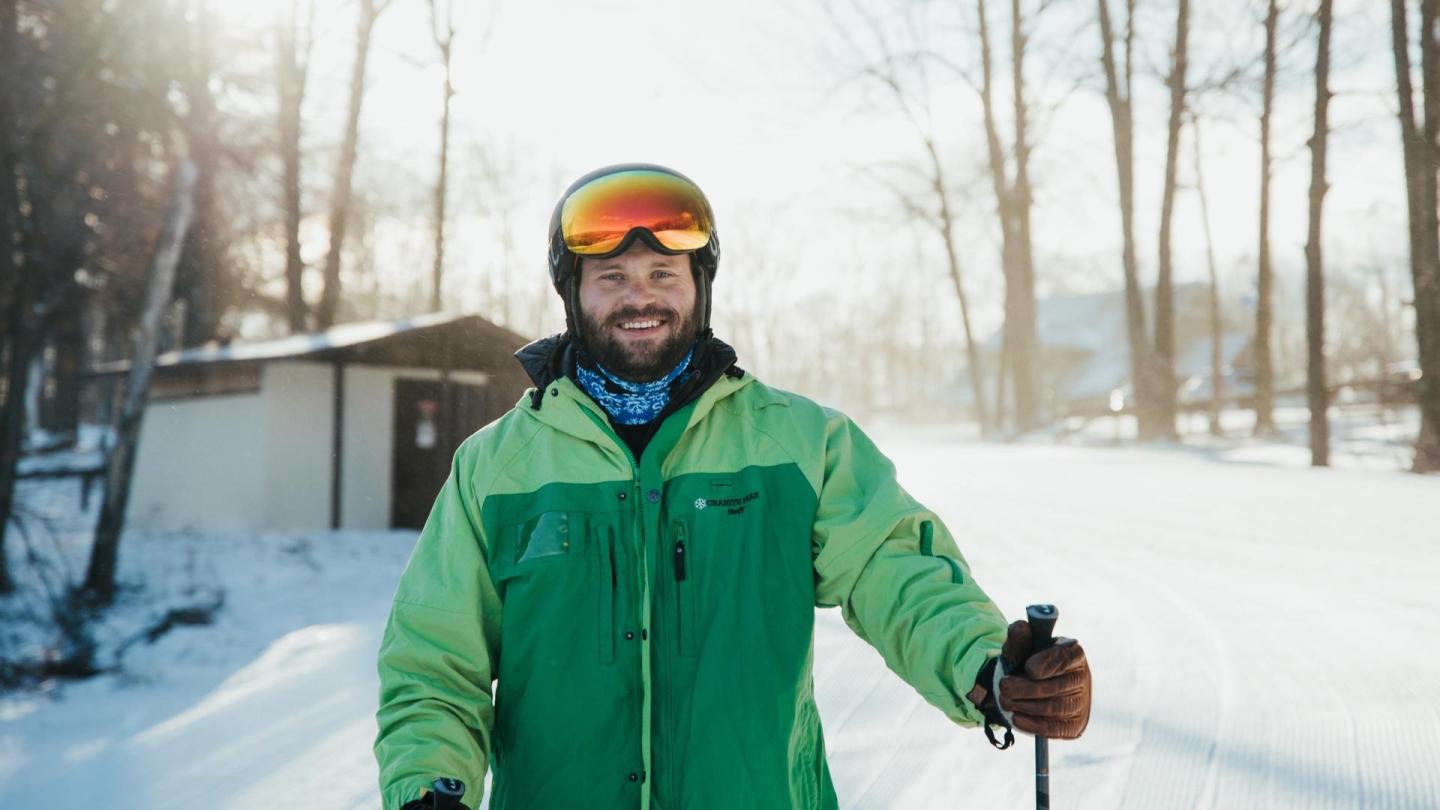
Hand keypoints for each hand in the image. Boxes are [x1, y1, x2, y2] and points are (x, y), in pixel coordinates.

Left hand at [997, 619, 1090, 739]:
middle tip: (1004, 687)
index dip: (1049, 663)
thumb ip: (1019, 637)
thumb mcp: (1019, 648)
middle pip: (1058, 686)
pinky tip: (1016, 718)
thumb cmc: (1025, 661)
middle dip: (1027, 688)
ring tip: (1004, 701)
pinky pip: (1056, 728)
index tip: (1029, 668)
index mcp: (1073, 652)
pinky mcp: (1075, 724)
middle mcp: (1082, 677)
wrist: (1027, 686)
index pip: (1067, 656)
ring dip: (1026, 706)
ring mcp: (1081, 702)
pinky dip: (1034, 725)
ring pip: (1056, 708)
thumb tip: (1021, 627)